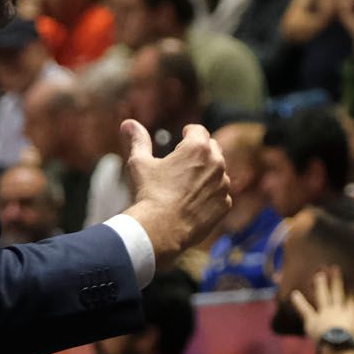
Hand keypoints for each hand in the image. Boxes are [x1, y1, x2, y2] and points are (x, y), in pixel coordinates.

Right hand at [122, 121, 230, 265]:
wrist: (161, 230)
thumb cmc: (149, 194)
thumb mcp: (140, 163)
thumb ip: (138, 140)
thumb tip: (128, 123)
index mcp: (198, 148)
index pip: (198, 130)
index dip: (189, 132)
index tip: (183, 136)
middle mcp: (216, 163)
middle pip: (212, 149)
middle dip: (200, 151)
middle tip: (186, 159)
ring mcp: (223, 185)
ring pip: (218, 173)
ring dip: (207, 174)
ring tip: (187, 184)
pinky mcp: (224, 205)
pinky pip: (220, 194)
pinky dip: (210, 195)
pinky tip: (193, 203)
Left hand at [290, 268, 353, 353]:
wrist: (340, 346)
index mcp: (351, 315)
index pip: (351, 300)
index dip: (351, 291)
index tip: (351, 283)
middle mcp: (338, 311)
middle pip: (337, 292)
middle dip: (336, 280)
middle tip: (335, 268)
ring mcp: (325, 314)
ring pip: (323, 296)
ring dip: (320, 284)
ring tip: (319, 275)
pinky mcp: (313, 320)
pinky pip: (305, 309)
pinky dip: (299, 302)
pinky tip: (294, 294)